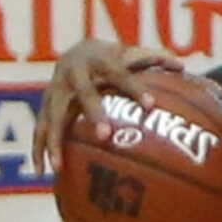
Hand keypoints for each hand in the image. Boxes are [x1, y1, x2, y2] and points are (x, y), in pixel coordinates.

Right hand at [33, 39, 182, 171]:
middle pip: (84, 94)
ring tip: (60, 166)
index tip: (150, 106)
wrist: (76, 49)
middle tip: (106, 135)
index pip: (120, 74)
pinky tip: (42, 173)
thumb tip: (182, 68)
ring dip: (56, 140)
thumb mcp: (134, 54)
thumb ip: (156, 60)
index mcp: (99, 59)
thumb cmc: (115, 58)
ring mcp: (55, 89)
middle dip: (93, 113)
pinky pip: (40, 129)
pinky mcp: (44, 105)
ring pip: (53, 115)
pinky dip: (39, 149)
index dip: (134, 89)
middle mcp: (73, 73)